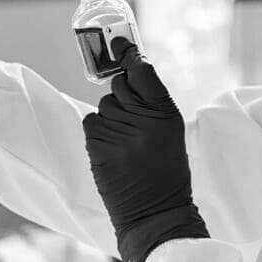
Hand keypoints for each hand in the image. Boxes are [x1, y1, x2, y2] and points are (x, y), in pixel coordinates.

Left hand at [82, 39, 208, 261]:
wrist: (155, 214)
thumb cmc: (165, 171)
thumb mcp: (170, 133)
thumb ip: (151, 102)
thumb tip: (128, 67)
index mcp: (166, 114)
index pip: (143, 71)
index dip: (130, 58)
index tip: (121, 47)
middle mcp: (143, 119)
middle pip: (119, 85)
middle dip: (122, 96)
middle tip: (133, 122)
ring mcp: (118, 132)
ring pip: (104, 104)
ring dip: (110, 117)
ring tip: (126, 143)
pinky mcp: (98, 145)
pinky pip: (91, 122)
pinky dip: (98, 132)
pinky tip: (113, 151)